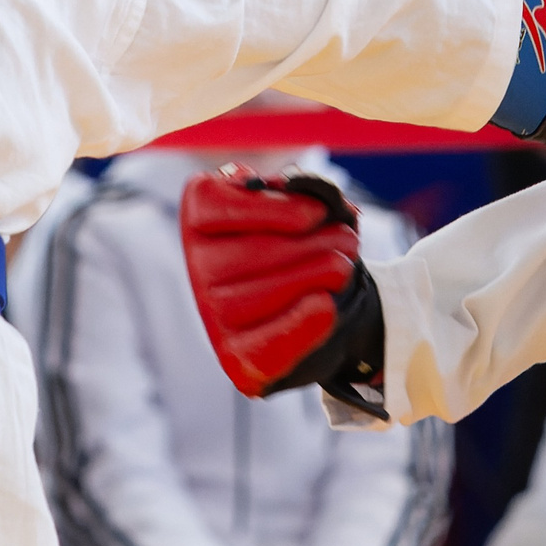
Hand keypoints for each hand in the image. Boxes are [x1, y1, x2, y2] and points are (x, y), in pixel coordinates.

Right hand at [181, 168, 372, 397]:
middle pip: (252, 252)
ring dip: (317, 276)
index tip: (315, 213)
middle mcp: (198, 266)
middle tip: (348, 240)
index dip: (268, 209)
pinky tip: (325, 305)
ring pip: (264, 294)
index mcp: (202, 219)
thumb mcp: (305, 204)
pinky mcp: (237, 358)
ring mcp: (214, 315)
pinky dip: (301, 324)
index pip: (212, 205)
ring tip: (343, 266)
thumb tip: (301, 187)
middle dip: (313, 244)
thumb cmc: (305, 241)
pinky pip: (266, 345)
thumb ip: (305, 189)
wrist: (320, 300)